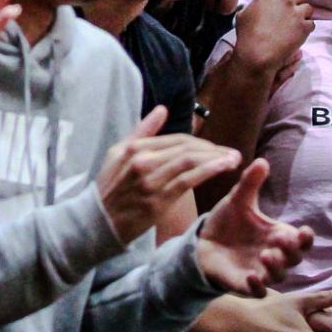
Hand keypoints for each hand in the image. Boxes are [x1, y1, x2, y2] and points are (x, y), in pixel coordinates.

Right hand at [96, 107, 241, 245]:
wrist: (97, 222)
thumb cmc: (110, 189)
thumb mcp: (118, 153)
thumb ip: (142, 131)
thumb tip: (162, 110)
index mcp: (133, 147)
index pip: (176, 139)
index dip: (200, 141)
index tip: (218, 148)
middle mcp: (141, 159)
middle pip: (186, 148)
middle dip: (213, 149)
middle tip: (233, 153)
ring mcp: (149, 179)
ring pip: (189, 161)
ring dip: (216, 158)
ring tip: (234, 160)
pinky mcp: (156, 199)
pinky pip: (187, 180)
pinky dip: (208, 171)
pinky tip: (223, 168)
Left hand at [195, 158, 311, 296]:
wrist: (203, 242)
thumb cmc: (228, 222)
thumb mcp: (238, 200)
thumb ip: (250, 182)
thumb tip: (262, 160)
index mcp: (276, 235)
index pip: (300, 240)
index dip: (305, 238)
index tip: (303, 231)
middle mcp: (273, 254)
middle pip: (294, 259)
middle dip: (292, 252)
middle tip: (281, 241)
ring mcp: (261, 271)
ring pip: (279, 276)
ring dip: (276, 267)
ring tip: (266, 255)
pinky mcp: (245, 284)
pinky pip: (258, 292)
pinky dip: (258, 286)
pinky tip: (252, 276)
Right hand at [233, 0, 313, 74]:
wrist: (257, 54)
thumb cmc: (247, 34)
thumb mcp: (244, 12)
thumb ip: (256, 2)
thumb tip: (260, 1)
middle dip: (296, 1)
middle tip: (290, 11)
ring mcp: (296, 13)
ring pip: (308, 7)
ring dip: (303, 13)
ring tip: (295, 23)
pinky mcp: (304, 27)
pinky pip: (311, 23)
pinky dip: (306, 27)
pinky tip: (298, 33)